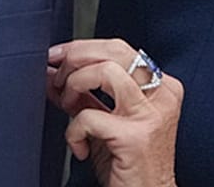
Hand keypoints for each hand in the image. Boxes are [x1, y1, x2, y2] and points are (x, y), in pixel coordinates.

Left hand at [47, 38, 182, 186]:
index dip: (82, 47)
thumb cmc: (129, 165)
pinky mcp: (134, 137)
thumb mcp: (105, 122)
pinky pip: (89, 116)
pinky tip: (80, 147)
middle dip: (75, 58)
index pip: (119, 48)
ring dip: (75, 84)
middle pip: (113, 51)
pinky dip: (73, 131)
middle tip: (57, 77)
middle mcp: (161, 96)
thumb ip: (83, 95)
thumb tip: (52, 72)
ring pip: (105, 71)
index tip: (56, 55)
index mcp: (161, 87)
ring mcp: (150, 115)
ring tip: (68, 105)